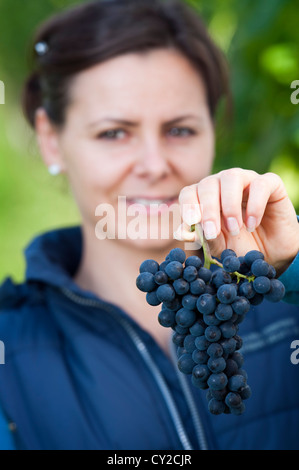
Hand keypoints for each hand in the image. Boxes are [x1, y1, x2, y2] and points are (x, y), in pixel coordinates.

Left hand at [175, 168, 298, 274]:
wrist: (271, 253)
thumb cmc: (240, 246)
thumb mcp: (219, 247)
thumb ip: (202, 239)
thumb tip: (181, 233)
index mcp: (205, 197)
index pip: (189, 192)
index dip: (188, 206)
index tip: (191, 223)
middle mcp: (223, 184)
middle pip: (208, 184)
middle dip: (208, 210)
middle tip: (212, 232)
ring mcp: (246, 180)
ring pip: (231, 176)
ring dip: (229, 204)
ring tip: (234, 229)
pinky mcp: (270, 184)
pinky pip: (260, 183)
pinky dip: (254, 204)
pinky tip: (251, 224)